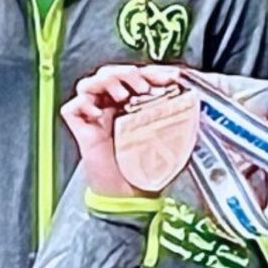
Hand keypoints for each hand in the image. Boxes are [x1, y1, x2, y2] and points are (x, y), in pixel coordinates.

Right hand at [62, 63, 187, 196]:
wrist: (131, 195)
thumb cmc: (149, 167)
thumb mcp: (172, 136)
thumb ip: (180, 116)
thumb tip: (195, 96)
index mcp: (135, 103)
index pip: (138, 75)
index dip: (153, 72)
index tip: (170, 77)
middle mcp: (114, 106)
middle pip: (111, 72)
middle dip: (128, 73)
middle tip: (143, 86)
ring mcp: (96, 117)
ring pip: (89, 83)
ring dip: (107, 81)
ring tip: (122, 95)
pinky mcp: (82, 131)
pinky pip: (72, 107)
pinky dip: (83, 104)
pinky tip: (99, 115)